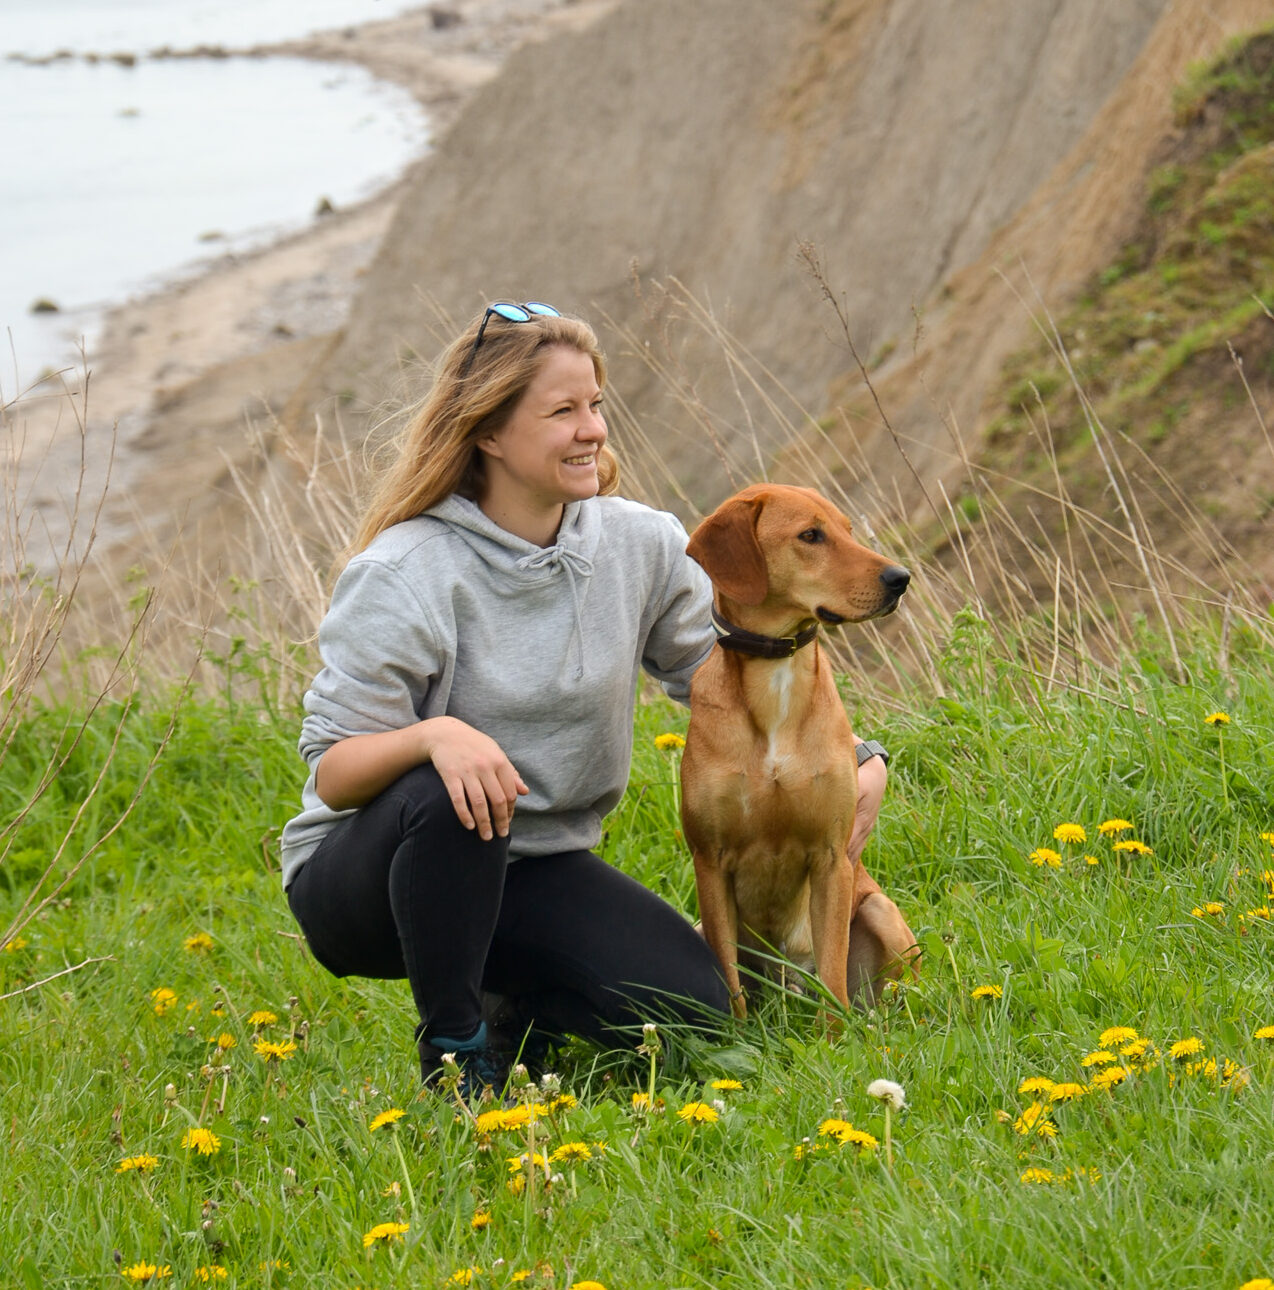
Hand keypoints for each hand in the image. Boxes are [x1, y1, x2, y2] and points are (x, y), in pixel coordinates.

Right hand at [422, 717, 528, 840]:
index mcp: (499, 761)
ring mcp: (467, 771)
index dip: (510, 810)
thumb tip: (525, 791)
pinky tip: (469, 826)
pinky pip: (458, 799)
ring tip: (486, 837)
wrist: (444, 733)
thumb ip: (510, 772)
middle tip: (500, 835)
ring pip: (479, 803)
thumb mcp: (495, 753)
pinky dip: (465, 815)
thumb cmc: (474, 745)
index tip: (507, 821)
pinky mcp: (450, 775)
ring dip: (484, 823)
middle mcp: (485, 766)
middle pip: (497, 800)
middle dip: (500, 821)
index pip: (510, 793)